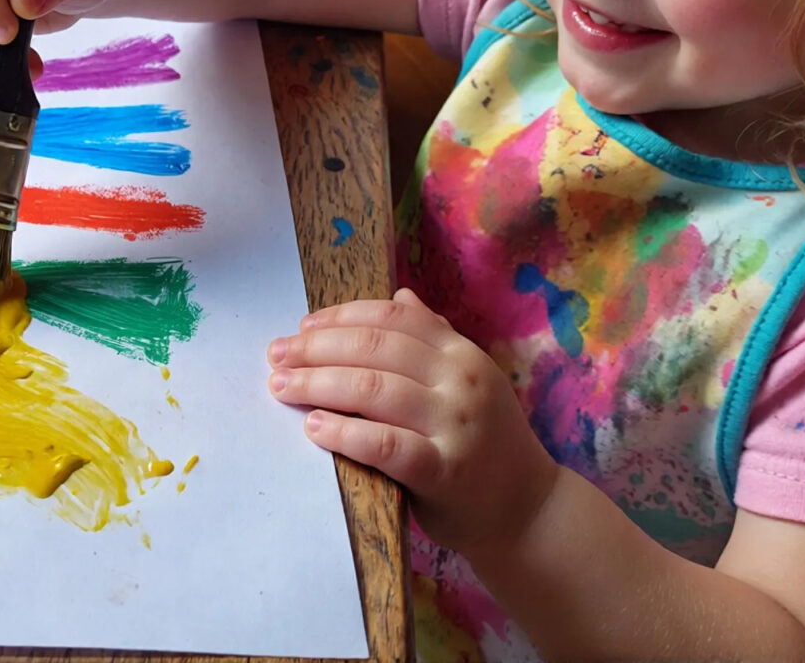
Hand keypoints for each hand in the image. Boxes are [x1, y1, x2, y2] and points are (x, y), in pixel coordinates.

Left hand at [268, 288, 559, 558]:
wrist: (527, 508)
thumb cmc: (485, 441)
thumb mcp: (469, 381)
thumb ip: (434, 339)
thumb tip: (400, 296)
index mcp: (461, 353)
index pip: (393, 319)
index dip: (341, 317)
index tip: (302, 326)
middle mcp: (460, 381)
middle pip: (374, 348)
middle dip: (316, 348)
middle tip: (277, 355)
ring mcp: (454, 425)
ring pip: (373, 390)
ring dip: (318, 384)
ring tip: (282, 386)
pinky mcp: (443, 471)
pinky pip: (385, 445)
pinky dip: (344, 432)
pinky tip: (314, 427)